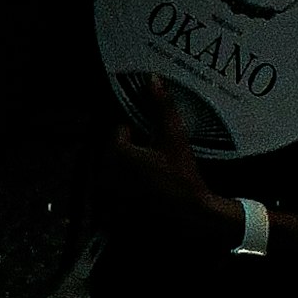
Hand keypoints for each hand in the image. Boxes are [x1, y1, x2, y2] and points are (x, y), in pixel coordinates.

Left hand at [111, 74, 242, 239]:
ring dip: (129, 171)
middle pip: (115, 153)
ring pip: (116, 173)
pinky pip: (117, 194)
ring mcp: (110, 196)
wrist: (191, 218)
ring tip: (153, 174)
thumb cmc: (182, 177)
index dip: (137, 133)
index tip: (153, 141)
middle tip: (154, 157)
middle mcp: (107, 174)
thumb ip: (162, 108)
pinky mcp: (116, 213)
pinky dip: (128, 191)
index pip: (120, 132)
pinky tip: (147, 193)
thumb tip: (152, 78)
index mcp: (117, 153)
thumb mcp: (175, 140)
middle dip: (131, 152)